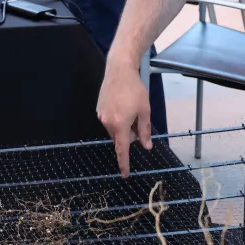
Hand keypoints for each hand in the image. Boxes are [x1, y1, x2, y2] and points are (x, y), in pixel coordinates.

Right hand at [96, 57, 152, 177]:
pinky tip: (122, 104)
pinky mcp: (98, 109)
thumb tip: (146, 146)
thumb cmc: (134, 89)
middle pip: (119, 138)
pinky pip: (109, 120)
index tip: (125, 174)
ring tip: (130, 109)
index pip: (122, 149)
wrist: (119, 70)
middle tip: (138, 120)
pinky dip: (117, 119)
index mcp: (120, 124)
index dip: (124, 163)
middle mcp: (107, 122)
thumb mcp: (145, 110)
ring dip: (123, 126)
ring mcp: (101, 115)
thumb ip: (145, 130)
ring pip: (114, 129)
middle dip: (129, 135)